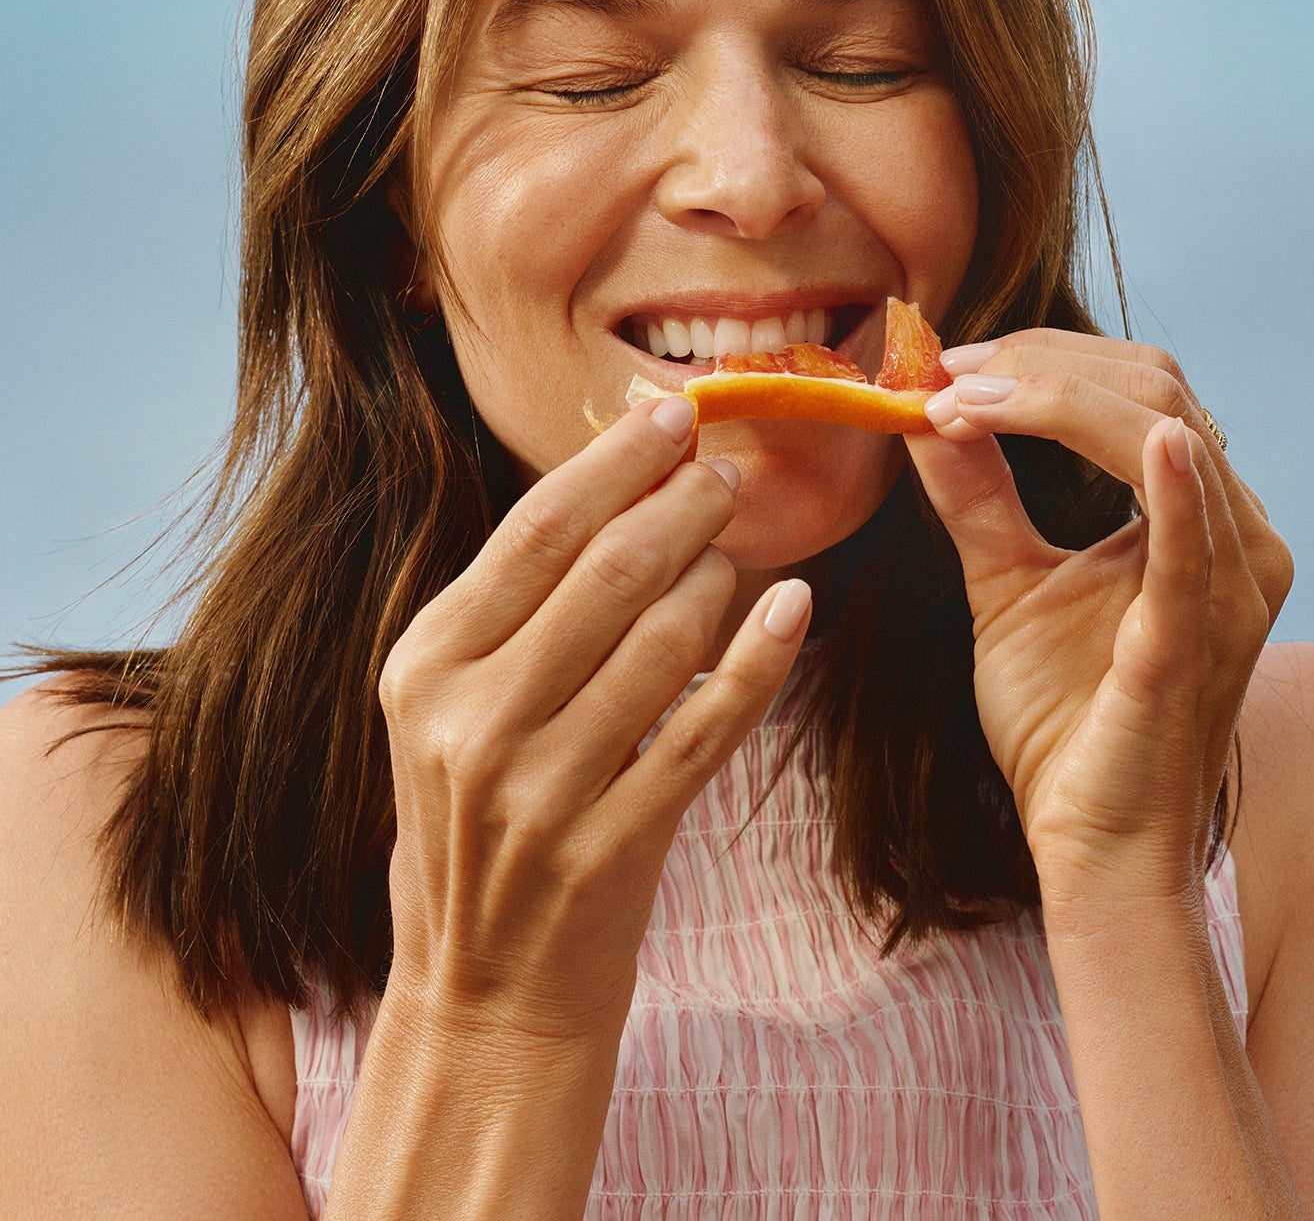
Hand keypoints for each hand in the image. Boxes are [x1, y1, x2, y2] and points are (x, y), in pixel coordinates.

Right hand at [377, 397, 810, 1045]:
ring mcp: (540, 792)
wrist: (486, 993)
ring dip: (720, 576)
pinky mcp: (611, 847)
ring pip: (664, 640)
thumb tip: (618, 480)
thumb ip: (515, 608)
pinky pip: (707, 728)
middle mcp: (470, 723)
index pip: (534, 531)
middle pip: (605, 571)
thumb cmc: (481, 826)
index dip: (615, 462)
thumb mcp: (452, 708)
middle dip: (682, 503)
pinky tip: (794, 608)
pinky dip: (760, 659)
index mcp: (424, 667)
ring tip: (742, 548)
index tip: (672, 415)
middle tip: (728, 471)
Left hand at [907, 331, 1292, 905]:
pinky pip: (1198, 551)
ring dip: (1056, 401)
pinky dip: (1177, 489)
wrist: (1091, 844)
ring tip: (959, 402)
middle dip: (1041, 364)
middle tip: (942, 375)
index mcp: (1202, 514)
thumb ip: (974, 492)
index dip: (1042, 358)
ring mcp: (1231, 589)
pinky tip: (1154, 442)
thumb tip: (924, 402)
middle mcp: (1240, 536)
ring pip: (1168, 433)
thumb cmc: (1063, 717)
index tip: (944, 363)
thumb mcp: (1005, 579)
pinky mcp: (1198, 644)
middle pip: (1156, 388)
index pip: (1138, 386)